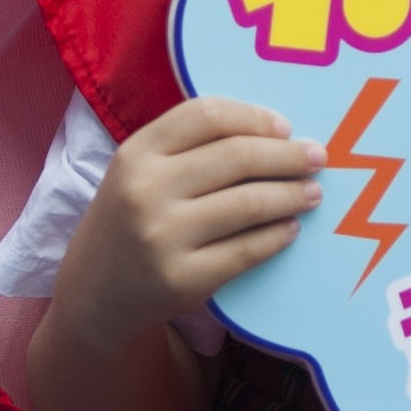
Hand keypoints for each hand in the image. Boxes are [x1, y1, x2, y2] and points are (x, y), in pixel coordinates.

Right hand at [67, 97, 325, 330]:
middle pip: (237, 156)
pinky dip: (278, 235)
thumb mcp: (139, 172)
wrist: (93, 295)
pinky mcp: (182, 279)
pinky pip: (247, 250)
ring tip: (312, 192)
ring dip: (292, 194)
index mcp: (136, 153)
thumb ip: (189, 148)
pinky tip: (291, 228)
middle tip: (318, 158)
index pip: (207, 115)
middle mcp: (146, 190)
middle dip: (288, 155)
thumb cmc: (128, 221)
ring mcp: (163, 237)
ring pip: (249, 203)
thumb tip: (274, 133)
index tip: (286, 127)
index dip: (254, 117)